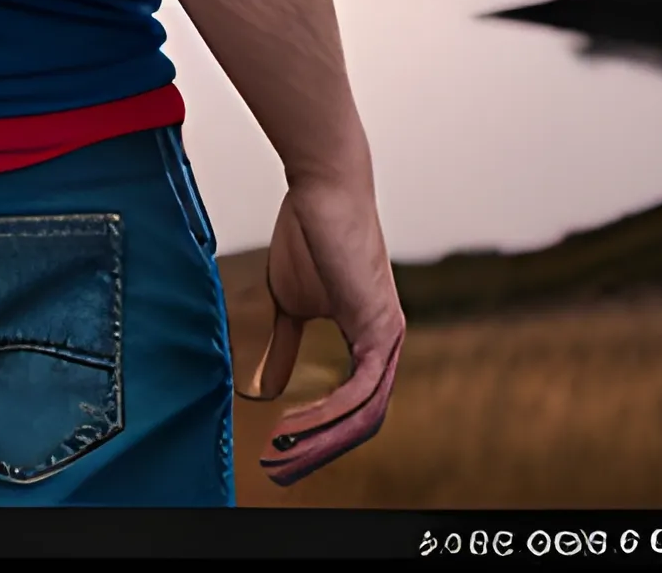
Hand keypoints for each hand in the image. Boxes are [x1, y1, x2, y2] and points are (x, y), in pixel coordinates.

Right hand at [237, 174, 405, 487]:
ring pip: (364, 417)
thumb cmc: (309, 232)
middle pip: (361, 424)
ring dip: (320, 444)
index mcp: (370, 340)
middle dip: (319, 454)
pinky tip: (295, 425)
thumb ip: (289, 346)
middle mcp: (387, 346)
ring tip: (282, 458)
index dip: (319, 436)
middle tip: (280, 473)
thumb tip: (272, 385)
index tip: (281, 453)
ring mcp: (388, 339)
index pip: (353, 408)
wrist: (322, 188)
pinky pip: (359, 392)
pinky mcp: (379, 329)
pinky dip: (327, 415)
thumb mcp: (292, 302)